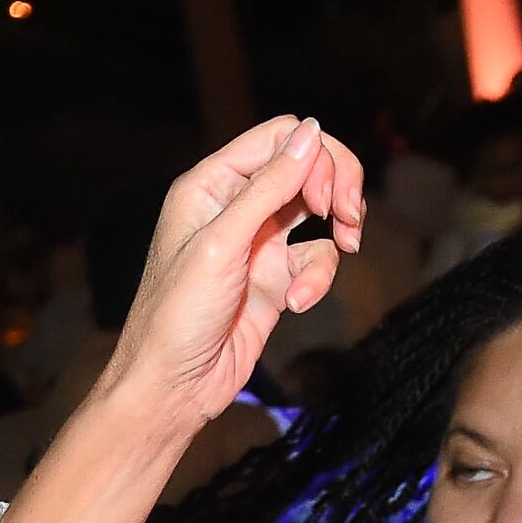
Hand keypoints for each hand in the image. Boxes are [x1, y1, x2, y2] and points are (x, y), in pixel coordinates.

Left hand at [95, 117, 365, 428]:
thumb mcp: (222, 242)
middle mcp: (234, 207)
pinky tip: (297, 304)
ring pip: (319, 212)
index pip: (279, 138)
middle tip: (349, 214)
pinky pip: (315, 260)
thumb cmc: (176, 317)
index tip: (323, 198)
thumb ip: (269, 186)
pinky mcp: (274, 279)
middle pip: (306, 167)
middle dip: (337, 185)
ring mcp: (256, 243)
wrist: (172, 389)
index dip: (314, 156)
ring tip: (348, 244)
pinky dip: (317, 278)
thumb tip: (312, 133)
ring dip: (340, 227)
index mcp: (211, 186)